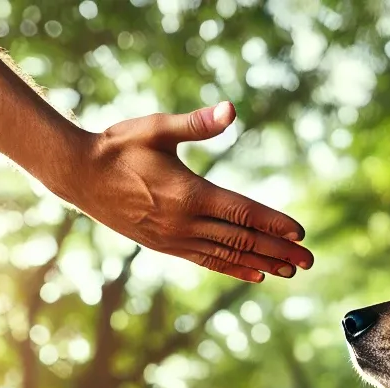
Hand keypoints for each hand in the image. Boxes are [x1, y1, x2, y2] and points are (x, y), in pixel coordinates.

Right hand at [68, 101, 312, 283]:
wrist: (80, 176)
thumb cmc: (119, 146)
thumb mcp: (157, 128)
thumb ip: (197, 123)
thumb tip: (231, 109)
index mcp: (189, 194)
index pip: (242, 211)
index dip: (273, 223)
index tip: (300, 233)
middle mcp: (184, 223)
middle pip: (241, 239)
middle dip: (278, 251)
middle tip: (309, 260)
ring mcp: (174, 239)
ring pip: (227, 255)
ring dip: (261, 264)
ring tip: (289, 271)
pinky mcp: (165, 246)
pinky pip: (207, 261)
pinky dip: (233, 268)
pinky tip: (254, 276)